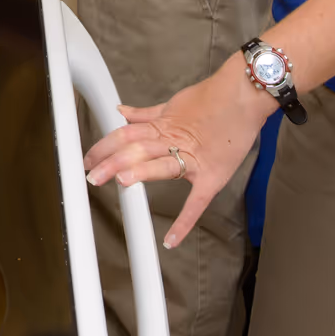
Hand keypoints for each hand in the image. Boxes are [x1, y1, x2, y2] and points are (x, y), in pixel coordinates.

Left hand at [82, 59, 272, 247]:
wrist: (245, 96)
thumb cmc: (213, 98)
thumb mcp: (173, 104)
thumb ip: (146, 114)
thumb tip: (122, 113)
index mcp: (162, 126)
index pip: (125, 134)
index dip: (104, 146)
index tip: (89, 158)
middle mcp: (173, 141)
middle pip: (136, 149)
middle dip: (111, 162)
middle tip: (91, 175)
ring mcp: (193, 159)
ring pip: (159, 165)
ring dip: (138, 173)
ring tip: (118, 182)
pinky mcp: (212, 176)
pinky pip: (196, 202)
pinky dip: (184, 222)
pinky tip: (172, 240)